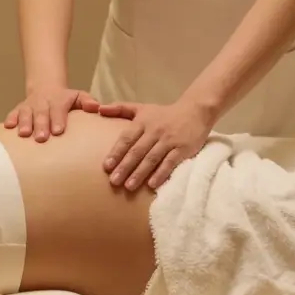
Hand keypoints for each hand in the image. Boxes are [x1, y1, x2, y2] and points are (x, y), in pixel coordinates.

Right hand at [4, 86, 100, 141]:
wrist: (45, 88)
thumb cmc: (65, 99)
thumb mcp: (79, 96)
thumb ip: (88, 101)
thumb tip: (96, 108)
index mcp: (58, 100)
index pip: (58, 109)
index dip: (58, 119)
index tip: (58, 131)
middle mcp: (42, 103)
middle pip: (41, 113)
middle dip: (40, 125)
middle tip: (41, 138)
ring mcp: (29, 106)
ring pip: (25, 113)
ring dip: (24, 123)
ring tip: (23, 134)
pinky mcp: (18, 109)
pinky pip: (12, 113)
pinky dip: (10, 119)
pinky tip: (7, 127)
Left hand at [97, 100, 212, 189]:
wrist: (196, 111)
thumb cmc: (164, 114)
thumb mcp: (142, 108)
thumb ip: (120, 109)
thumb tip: (98, 109)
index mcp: (142, 122)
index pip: (127, 138)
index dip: (116, 152)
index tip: (107, 166)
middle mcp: (154, 131)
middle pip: (137, 151)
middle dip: (125, 166)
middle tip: (114, 181)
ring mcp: (169, 140)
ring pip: (152, 158)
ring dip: (140, 173)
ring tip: (129, 186)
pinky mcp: (183, 148)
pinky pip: (170, 162)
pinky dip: (161, 173)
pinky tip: (152, 184)